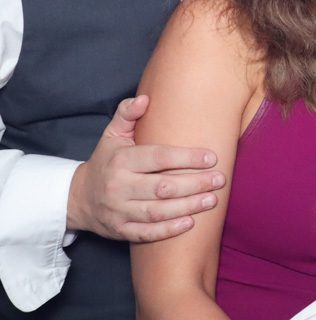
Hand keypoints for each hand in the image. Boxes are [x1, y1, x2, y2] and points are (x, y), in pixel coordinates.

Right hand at [66, 95, 225, 241]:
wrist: (77, 198)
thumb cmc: (106, 161)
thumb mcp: (112, 135)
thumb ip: (127, 114)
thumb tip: (144, 99)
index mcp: (121, 161)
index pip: (158, 158)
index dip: (186, 158)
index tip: (211, 157)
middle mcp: (119, 186)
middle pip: (162, 187)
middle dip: (195, 184)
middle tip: (220, 180)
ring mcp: (119, 211)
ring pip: (157, 212)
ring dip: (188, 207)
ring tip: (212, 200)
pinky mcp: (120, 230)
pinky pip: (146, 233)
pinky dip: (168, 230)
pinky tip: (190, 223)